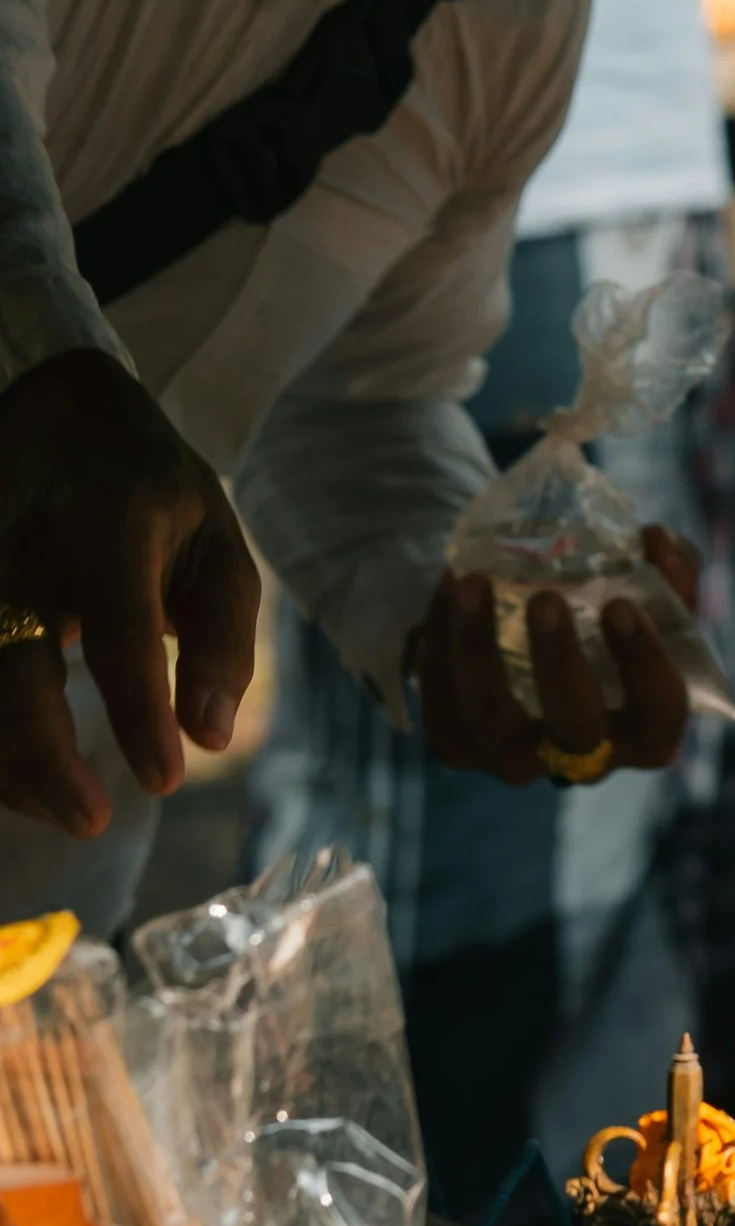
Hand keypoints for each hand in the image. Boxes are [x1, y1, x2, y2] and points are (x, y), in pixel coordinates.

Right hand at [0, 348, 260, 832]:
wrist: (56, 405)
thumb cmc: (155, 490)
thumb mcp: (216, 542)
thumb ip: (223, 638)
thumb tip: (211, 736)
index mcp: (112, 526)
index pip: (121, 630)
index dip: (138, 711)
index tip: (163, 779)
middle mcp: (26, 548)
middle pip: (12, 669)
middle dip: (41, 759)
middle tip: (92, 820)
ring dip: (7, 763)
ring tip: (63, 803)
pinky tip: (24, 773)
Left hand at [414, 523, 698, 786]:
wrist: (530, 657)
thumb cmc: (606, 631)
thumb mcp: (650, 604)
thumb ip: (666, 573)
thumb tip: (655, 540)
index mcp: (644, 730)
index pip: (660, 711)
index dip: (643, 665)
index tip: (621, 605)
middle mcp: (583, 758)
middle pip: (576, 727)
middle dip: (559, 662)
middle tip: (545, 597)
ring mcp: (516, 760)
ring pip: (493, 723)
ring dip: (479, 651)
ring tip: (471, 584)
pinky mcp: (462, 750)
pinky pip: (441, 711)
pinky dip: (438, 651)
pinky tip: (446, 595)